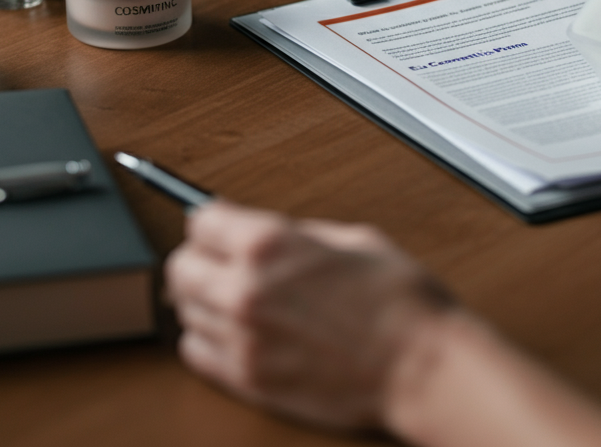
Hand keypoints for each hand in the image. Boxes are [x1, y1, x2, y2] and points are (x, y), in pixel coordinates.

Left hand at [164, 200, 452, 429]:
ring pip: (183, 310)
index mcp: (269, 244)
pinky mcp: (249, 379)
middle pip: (179, 266)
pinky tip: (233, 331)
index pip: (200, 221)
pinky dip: (205, 338)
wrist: (421, 365)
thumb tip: (263, 231)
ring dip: (201, 299)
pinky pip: (194, 353)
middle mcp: (245, 289)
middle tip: (218, 260)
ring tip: (231, 296)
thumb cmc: (397, 299)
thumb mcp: (349, 237)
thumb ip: (295, 233)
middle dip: (197, 258)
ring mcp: (243, 338)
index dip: (212, 221)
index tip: (219, 226)